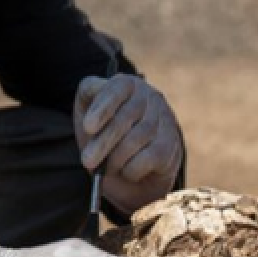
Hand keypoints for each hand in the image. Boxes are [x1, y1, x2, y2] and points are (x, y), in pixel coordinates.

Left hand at [74, 75, 182, 214]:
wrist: (130, 167)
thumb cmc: (104, 135)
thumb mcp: (88, 115)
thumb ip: (86, 102)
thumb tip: (91, 119)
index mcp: (127, 85)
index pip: (118, 88)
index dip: (102, 108)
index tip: (88, 127)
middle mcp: (149, 96)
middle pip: (125, 117)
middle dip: (103, 142)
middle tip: (87, 161)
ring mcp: (164, 118)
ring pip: (137, 138)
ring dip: (115, 159)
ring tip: (105, 169)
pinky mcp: (171, 144)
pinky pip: (149, 157)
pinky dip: (132, 169)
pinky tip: (126, 171)